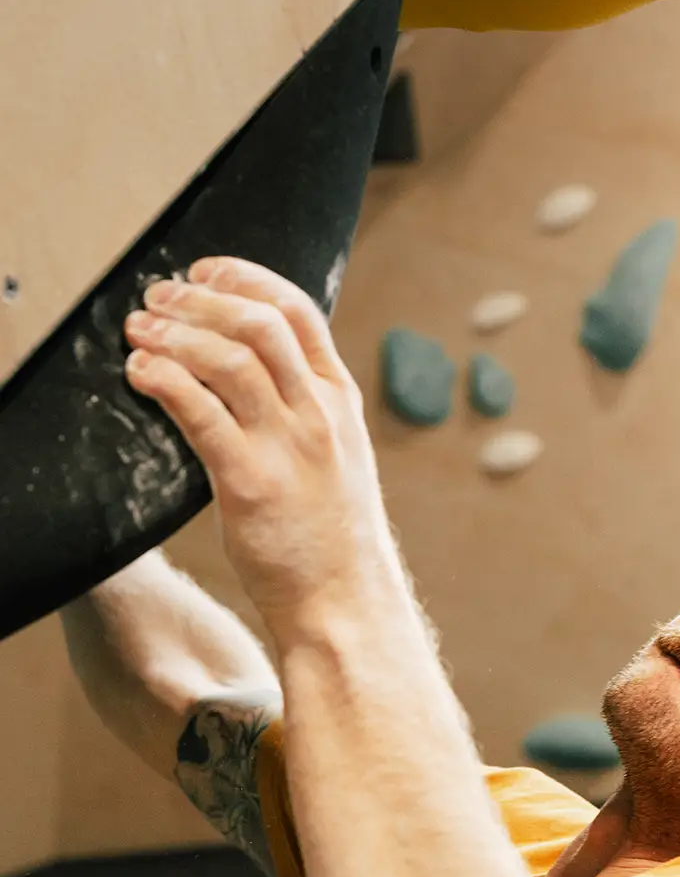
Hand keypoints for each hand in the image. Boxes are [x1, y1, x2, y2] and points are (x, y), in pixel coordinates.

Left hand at [124, 258, 389, 644]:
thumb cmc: (331, 537)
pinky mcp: (251, 483)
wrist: (345, 603)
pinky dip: (164, 381)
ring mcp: (289, 448)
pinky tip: (141, 374)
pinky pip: (200, 414)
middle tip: (157, 297)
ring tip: (138, 331)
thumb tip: (248, 369)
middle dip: (199, 299)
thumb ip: (304, 410)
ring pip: (228, 360)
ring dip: (173, 334)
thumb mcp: (337, 456)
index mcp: (340, 401)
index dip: (244, 279)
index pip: (297, 311)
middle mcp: (319, 415)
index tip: (204, 273)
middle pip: (258, 324)